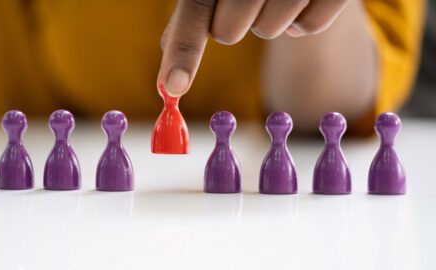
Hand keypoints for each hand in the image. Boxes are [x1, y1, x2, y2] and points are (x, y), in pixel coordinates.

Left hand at [158, 0, 348, 96]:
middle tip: (246, 5)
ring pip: (269, 28)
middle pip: (228, 29)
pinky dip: (303, 23)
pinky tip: (304, 0)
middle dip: (232, 27)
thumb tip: (165, 66)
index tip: (173, 87)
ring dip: (270, 22)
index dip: (183, 49)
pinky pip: (309, 26)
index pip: (195, 8)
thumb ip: (192, 17)